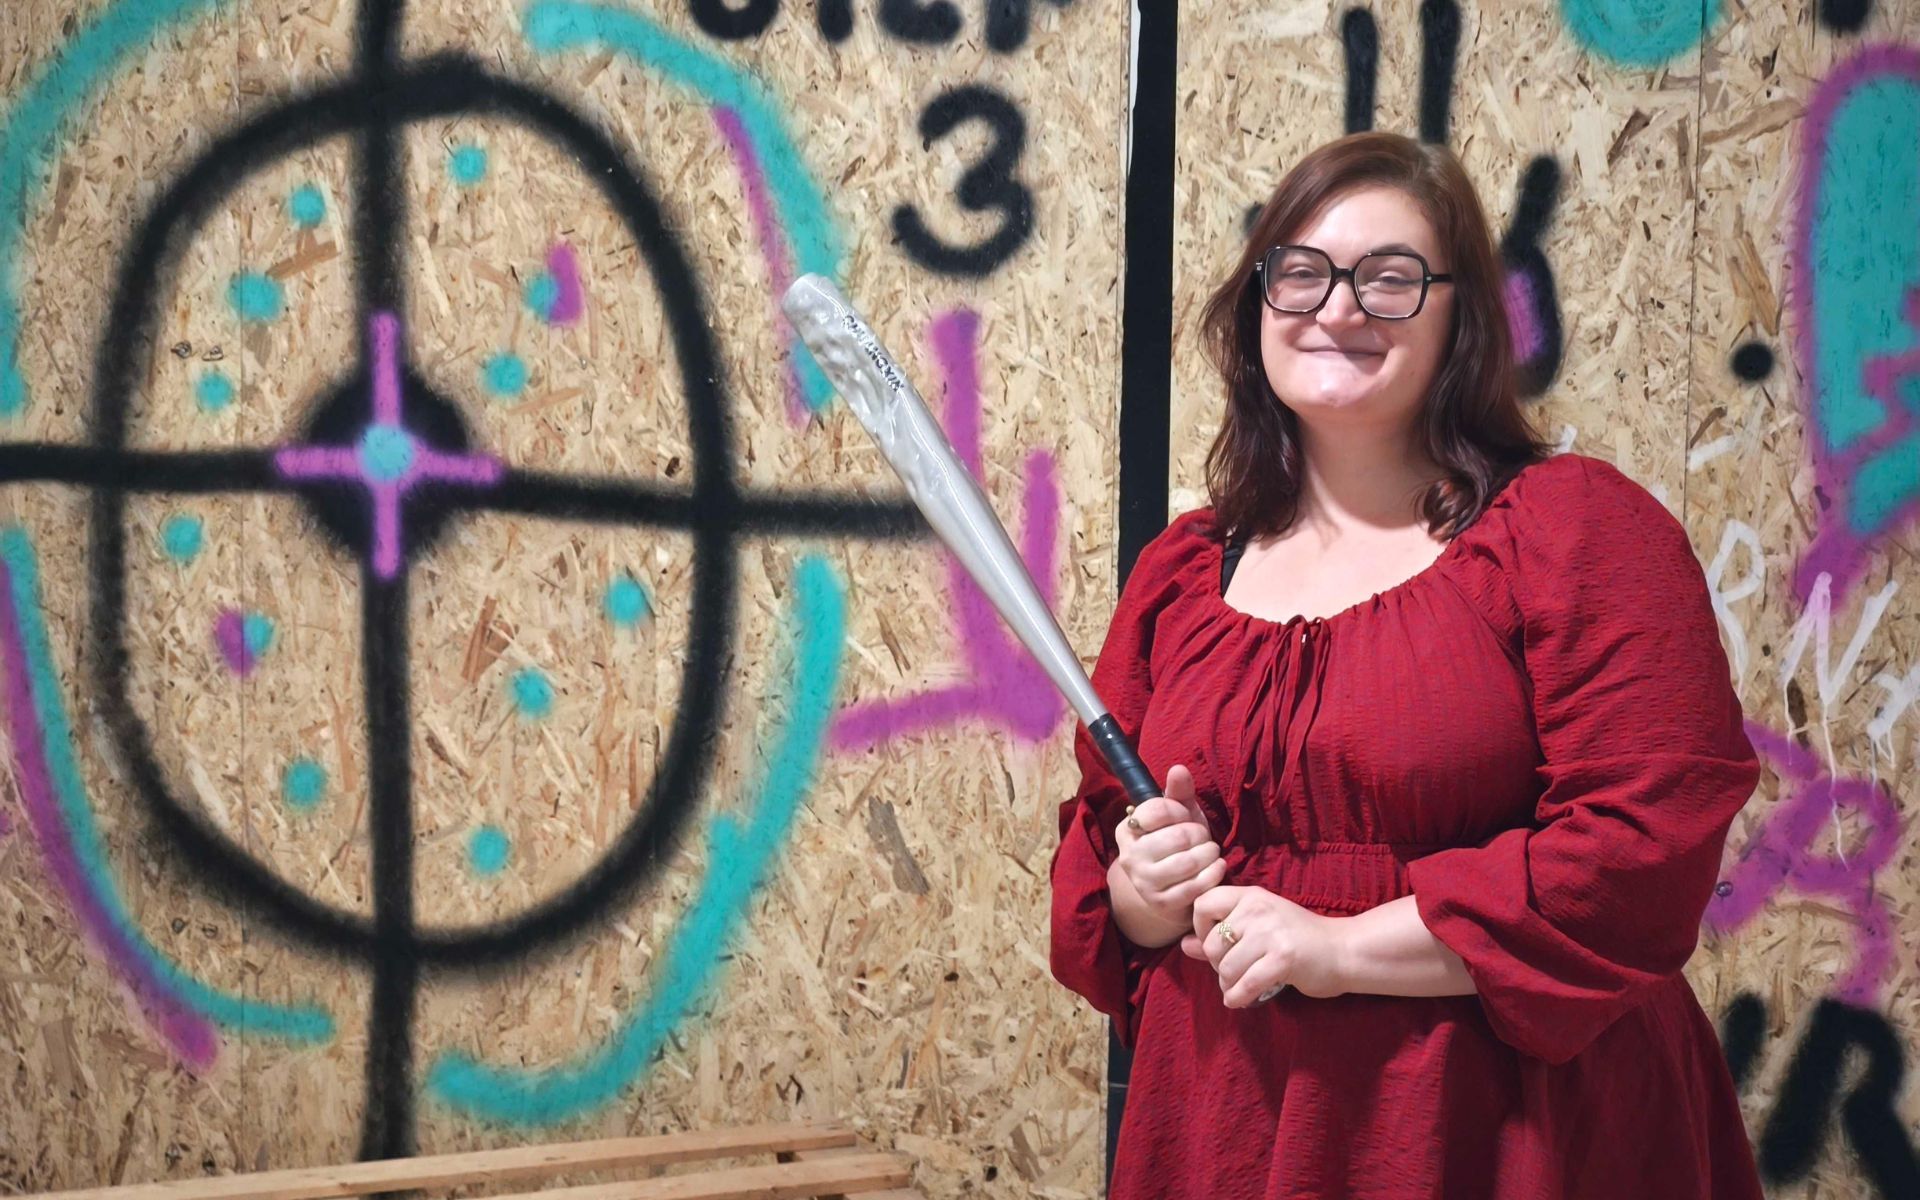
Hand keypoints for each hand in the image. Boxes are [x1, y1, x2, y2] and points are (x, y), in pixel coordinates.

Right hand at [1113, 765, 1225, 923]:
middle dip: (1199, 835)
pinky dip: (1214, 873)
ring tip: (1210, 852)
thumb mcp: (1179, 816)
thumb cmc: (1177, 844)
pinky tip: (1217, 867)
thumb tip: (1178, 768)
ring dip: (1209, 854)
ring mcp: (1144, 883)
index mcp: (1127, 830)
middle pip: (1177, 836)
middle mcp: (1129, 856)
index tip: (1184, 817)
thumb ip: (1178, 792)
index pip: (1157, 809)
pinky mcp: (1162, 903)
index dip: (1179, 811)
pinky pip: (1197, 885)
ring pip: (1188, 862)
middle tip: (1202, 838)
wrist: (1173, 889)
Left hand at [1182, 885, 1348, 1004]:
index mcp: (1251, 896)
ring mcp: (1271, 933)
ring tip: (1240, 987)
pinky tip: (1242, 1000)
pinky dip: (1238, 998)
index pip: (1203, 903)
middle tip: (1234, 972)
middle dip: (1217, 965)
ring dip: (1228, 985)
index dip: (1200, 928)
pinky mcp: (1283, 959)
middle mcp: (1258, 909)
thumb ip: (1221, 934)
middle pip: (1212, 944)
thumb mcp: (1258, 927)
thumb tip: (1184, 945)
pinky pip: (1244, 985)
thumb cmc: (1299, 940)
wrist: (1344, 951)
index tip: (1216, 944)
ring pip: (1225, 968)